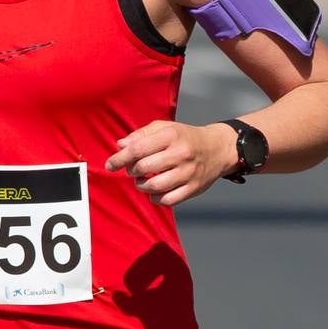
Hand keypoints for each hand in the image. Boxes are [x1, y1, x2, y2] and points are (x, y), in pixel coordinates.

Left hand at [105, 121, 239, 206]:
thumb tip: (120, 145)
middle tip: (132, 170)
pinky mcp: (194, 188)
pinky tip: (153, 191)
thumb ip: (140, 135)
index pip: (138, 149)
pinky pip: (168, 200)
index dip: (119, 159)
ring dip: (141, 186)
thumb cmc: (184, 137)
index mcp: (171, 136)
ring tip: (141, 180)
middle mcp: (181, 154)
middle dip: (131, 171)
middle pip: (144, 168)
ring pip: (155, 186)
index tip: (110, 165)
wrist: (217, 148)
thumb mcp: (164, 128)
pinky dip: (155, 198)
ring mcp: (189, 173)